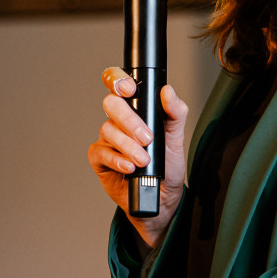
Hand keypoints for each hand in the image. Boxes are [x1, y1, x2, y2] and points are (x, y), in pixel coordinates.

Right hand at [87, 67, 189, 249]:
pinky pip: (101, 152)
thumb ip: (175, 113)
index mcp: (136, 109)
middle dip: (129, 120)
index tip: (129, 89)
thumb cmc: (167, 165)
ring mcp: (107, 140)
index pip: (118, 84)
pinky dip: (117, 159)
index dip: (117, 79)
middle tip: (147, 138)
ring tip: (144, 159)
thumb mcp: (177, 139)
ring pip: (107, 130)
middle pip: (111, 104)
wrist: (162, 198)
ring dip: (127, 145)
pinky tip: (129, 167)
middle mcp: (118, 121)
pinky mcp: (100, 159)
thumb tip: (168, 92)